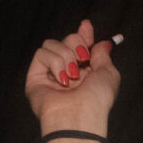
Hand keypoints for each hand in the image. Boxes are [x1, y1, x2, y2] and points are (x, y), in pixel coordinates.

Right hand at [25, 18, 121, 132]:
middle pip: (66, 40)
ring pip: (51, 44)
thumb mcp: (108, 73)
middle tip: (83, 57)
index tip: (86, 25)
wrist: (80, 116)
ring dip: (66, 55)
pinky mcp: (34, 77)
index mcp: (85, 72)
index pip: (79, 45)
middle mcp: (67, 71)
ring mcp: (50, 74)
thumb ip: (103, 55)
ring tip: (72, 75)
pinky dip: (54, 62)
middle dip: (76, 44)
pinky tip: (61, 79)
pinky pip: (41, 53)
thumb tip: (103, 42)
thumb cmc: (97, 100)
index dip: (83, 34)